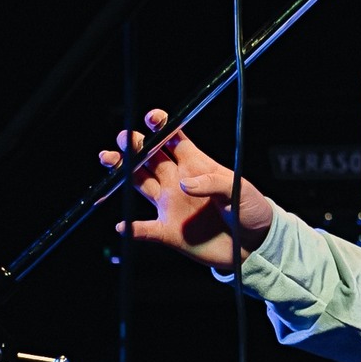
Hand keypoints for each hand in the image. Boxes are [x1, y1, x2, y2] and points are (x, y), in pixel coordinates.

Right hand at [98, 109, 273, 271]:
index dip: (161, 126)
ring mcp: (170, 204)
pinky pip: (144, 228)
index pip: (173, 139)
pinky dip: (132, 229)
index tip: (152, 118)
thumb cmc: (249, 209)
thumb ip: (213, 184)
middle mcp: (177, 181)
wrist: (252, 243)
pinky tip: (122, 226)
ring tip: (108, 158)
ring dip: (122, 172)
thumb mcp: (238, 190)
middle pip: (148, 157)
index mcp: (196, 165)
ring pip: (138, 182)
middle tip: (124, 138)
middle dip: (134, 145)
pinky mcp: (168, 231)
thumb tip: (185, 183)